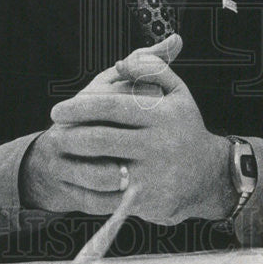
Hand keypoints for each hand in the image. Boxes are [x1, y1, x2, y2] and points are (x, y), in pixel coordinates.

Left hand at [47, 34, 233, 224]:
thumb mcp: (178, 92)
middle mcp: (159, 145)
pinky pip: (109, 197)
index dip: (80, 107)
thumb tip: (121, 62)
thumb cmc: (184, 128)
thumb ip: (152, 68)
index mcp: (163, 114)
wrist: (208, 175)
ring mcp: (153, 175)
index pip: (112, 106)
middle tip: (54, 133)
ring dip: (74, 163)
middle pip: (101, 139)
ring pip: (101, 170)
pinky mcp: (148, 201)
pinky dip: (87, 190)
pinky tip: (75, 180)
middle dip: (70, 136)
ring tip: (60, 154)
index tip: (58, 109)